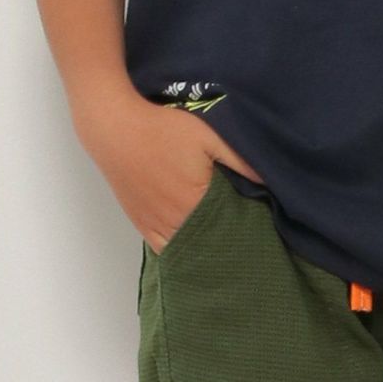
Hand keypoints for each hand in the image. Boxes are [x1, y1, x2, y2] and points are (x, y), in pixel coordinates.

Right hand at [74, 90, 264, 253]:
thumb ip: (238, 160)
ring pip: (187, 253)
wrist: (113, 127)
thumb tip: (269, 182)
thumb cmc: (162, 128)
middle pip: (208, 247)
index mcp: (195, 203)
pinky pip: (165, 251)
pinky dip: (181, 253)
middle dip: (225, 248)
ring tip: (221, 253)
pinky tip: (195, 254)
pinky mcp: (142, 225)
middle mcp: (175, 222)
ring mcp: (156, 227)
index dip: (243, 237)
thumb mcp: (206, 136)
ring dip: (202, 253)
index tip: (259, 240)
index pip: (228, 233)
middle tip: (244, 249)